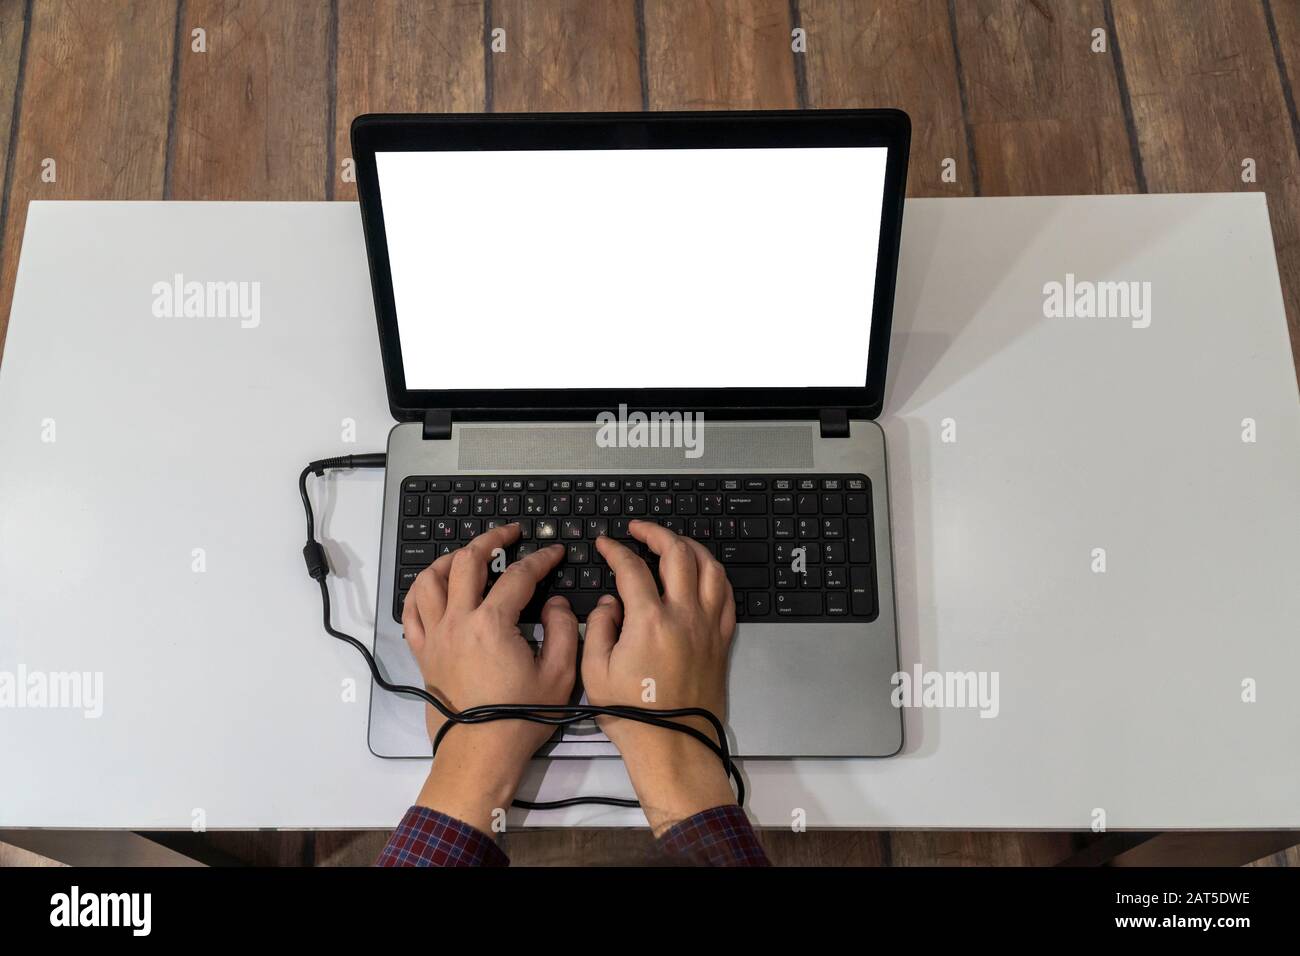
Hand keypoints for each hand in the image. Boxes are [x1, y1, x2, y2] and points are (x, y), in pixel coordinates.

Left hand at [402, 524, 576, 830]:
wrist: (480, 754)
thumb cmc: (520, 718)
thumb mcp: (559, 674)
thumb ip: (563, 629)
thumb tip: (553, 604)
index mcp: (492, 623)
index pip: (518, 575)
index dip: (540, 558)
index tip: (554, 551)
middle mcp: (457, 622)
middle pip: (466, 562)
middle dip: (491, 539)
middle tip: (509, 533)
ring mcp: (435, 636)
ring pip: (429, 579)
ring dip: (449, 558)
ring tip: (467, 554)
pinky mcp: (423, 653)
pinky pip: (411, 611)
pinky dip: (419, 591)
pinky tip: (432, 587)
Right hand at [583, 520, 737, 833]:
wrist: (673, 745)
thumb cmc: (633, 715)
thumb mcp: (595, 672)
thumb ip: (599, 627)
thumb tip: (609, 603)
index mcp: (649, 621)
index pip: (632, 568)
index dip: (616, 550)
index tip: (606, 544)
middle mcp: (684, 616)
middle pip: (678, 553)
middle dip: (656, 533)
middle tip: (640, 530)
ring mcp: (707, 626)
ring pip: (709, 567)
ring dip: (690, 547)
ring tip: (673, 543)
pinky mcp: (721, 640)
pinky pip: (726, 594)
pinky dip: (714, 574)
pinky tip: (702, 573)